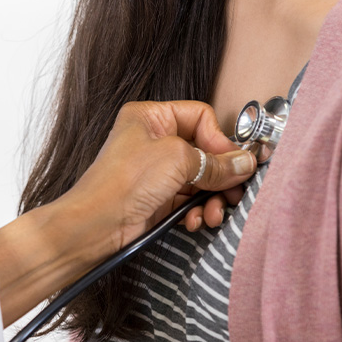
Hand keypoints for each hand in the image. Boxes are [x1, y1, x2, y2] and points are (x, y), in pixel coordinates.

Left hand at [56, 100, 256, 261]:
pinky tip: (197, 220)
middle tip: (235, 191)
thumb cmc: (122, 183)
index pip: (200, 116)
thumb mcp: (177, 161)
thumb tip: (244, 162)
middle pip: (204, 150)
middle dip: (221, 174)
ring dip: (212, 198)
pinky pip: (190, 199)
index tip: (233, 161)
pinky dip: (198, 210)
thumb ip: (215, 162)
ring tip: (214, 213)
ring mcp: (157, 170)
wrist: (96, 225)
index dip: (219, 139)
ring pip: (200, 178)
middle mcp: (154, 140)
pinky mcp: (159, 197)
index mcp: (151, 117)